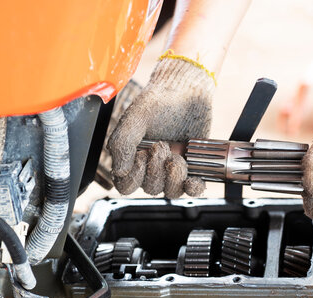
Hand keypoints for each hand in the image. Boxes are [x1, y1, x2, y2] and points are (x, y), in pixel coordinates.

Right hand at [107, 56, 214, 197]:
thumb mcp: (135, 118)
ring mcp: (171, 168)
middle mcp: (150, 166)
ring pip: (170, 191)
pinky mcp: (191, 166)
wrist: (186, 90)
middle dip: (156, 170)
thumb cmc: (158, 101)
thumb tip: (119, 171)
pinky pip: (191, 188)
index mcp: (131, 157)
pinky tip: (193, 180)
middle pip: (150, 188)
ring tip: (177, 157)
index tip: (143, 156)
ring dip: (173, 178)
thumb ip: (122, 143)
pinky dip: (193, 188)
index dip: (134, 177)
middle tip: (162, 146)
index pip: (126, 185)